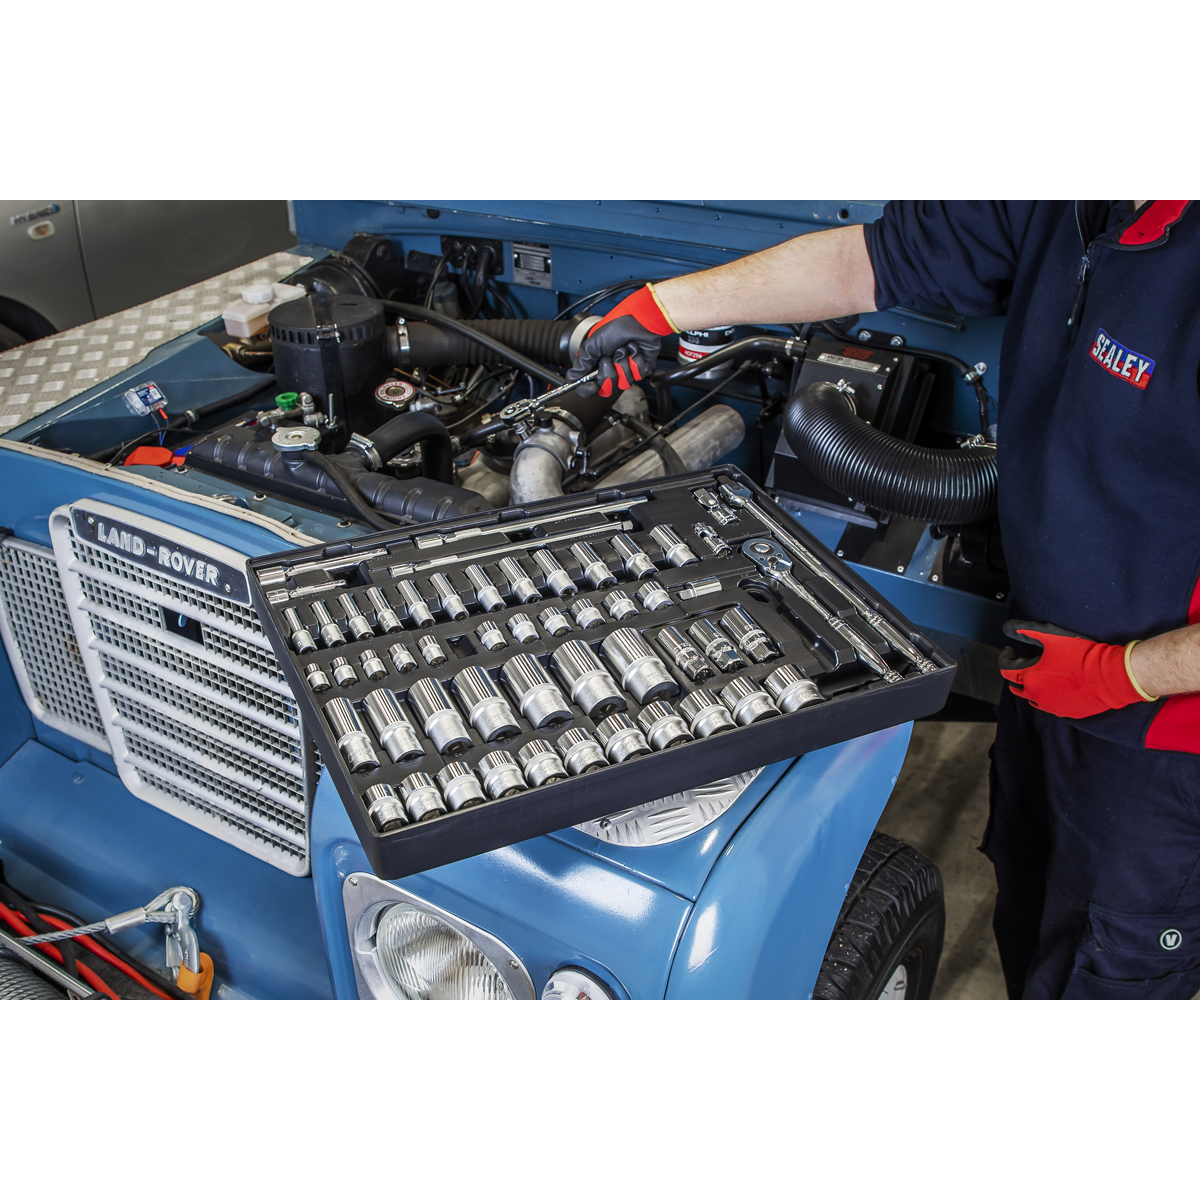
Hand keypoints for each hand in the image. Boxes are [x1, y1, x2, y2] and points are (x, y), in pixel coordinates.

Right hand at [566, 285, 676, 398]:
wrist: (637, 320)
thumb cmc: (615, 327)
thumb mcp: (592, 345)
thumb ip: (581, 364)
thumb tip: (571, 379)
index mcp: (596, 364)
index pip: (589, 387)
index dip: (589, 389)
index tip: (593, 386)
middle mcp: (610, 369)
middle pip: (607, 387)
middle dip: (608, 369)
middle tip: (609, 354)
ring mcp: (626, 370)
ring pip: (624, 382)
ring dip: (623, 362)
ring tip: (623, 348)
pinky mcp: (641, 368)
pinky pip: (638, 374)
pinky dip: (636, 360)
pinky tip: (634, 349)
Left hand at [998, 619, 1150, 718]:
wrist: (1111, 675)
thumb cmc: (1081, 654)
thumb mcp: (1050, 635)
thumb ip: (1025, 631)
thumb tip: (1007, 627)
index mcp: (1029, 677)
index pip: (1005, 668)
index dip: (1005, 657)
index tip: (1010, 649)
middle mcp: (1036, 696)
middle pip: (1016, 687)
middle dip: (1014, 674)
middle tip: (1020, 663)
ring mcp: (1052, 706)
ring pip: (1032, 698)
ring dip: (1030, 686)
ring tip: (1037, 675)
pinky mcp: (1067, 712)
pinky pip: (1050, 705)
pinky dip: (1047, 696)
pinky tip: (1055, 686)